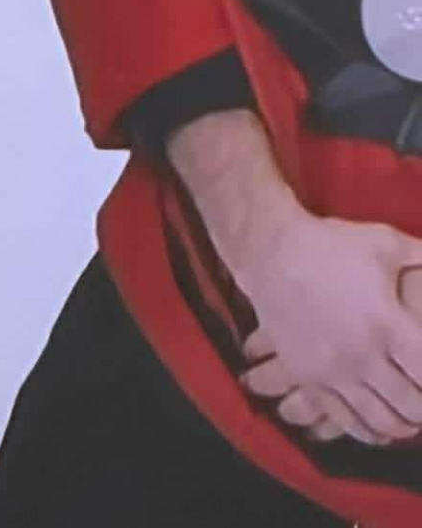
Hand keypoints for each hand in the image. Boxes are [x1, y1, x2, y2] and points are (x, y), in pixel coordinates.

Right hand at [234, 210, 421, 445]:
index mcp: (386, 323)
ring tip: (409, 418)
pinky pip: (344, 421)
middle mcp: (361, 354)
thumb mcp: (384, 243)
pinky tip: (378, 426)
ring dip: (402, 426)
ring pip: (381, 422)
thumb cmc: (330, 244)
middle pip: (412, 406)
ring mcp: (331, 368)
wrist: (267, 248)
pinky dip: (368, 431)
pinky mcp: (306, 375)